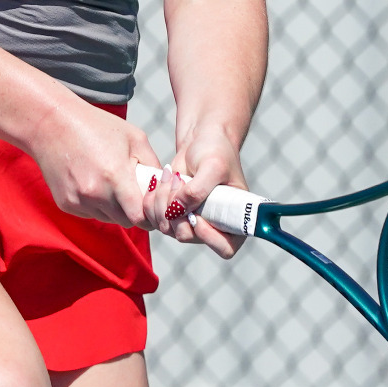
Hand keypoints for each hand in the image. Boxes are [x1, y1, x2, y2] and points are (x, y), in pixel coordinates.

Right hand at [31, 101, 160, 228]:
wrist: (51, 123)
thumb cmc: (97, 126)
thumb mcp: (134, 137)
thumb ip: (153, 164)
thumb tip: (165, 186)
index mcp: (115, 176)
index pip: (139, 217)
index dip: (149, 214)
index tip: (152, 206)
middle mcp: (94, 193)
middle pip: (125, 221)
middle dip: (133, 211)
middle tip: (133, 192)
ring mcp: (78, 201)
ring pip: (107, 219)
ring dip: (114, 208)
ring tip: (110, 182)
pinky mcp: (66, 204)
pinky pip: (90, 213)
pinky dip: (96, 204)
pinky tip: (92, 181)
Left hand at [144, 122, 249, 258]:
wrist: (201, 139)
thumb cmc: (216, 150)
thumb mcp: (213, 166)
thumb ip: (197, 191)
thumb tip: (177, 211)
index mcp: (235, 219)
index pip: (225, 247)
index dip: (209, 238)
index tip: (197, 217)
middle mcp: (213, 225)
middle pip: (187, 236)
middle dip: (176, 210)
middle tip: (179, 182)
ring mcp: (191, 221)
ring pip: (167, 227)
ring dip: (163, 201)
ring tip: (172, 176)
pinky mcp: (173, 213)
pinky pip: (155, 218)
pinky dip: (152, 201)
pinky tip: (161, 181)